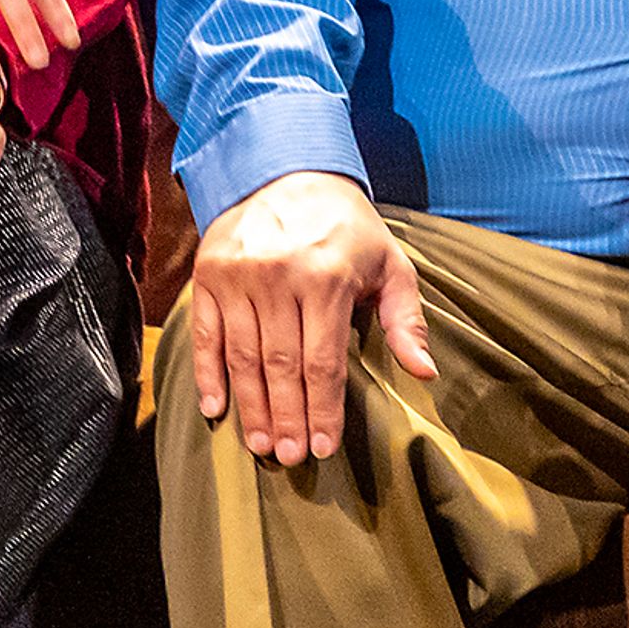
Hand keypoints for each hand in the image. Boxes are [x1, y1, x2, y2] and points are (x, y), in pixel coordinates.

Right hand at [187, 170, 424, 464]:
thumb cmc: (346, 227)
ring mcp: (237, 275)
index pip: (322, 362)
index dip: (323, 410)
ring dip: (251, 407)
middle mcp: (277, 277)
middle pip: (280, 367)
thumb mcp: (390, 263)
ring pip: (243, 357)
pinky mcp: (208, 273)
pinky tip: (216, 409)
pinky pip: (205, 334)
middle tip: (291, 457)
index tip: (324, 448)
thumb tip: (424, 373)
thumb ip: (405, 319)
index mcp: (325, 278)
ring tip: (261, 444)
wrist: (286, 169)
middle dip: (287, 419)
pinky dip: (208, 374)